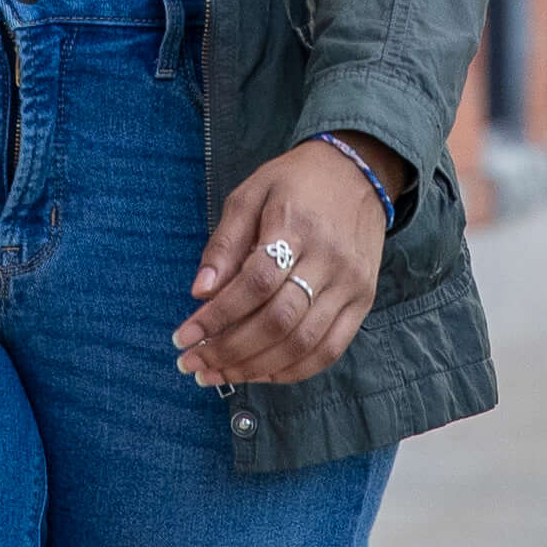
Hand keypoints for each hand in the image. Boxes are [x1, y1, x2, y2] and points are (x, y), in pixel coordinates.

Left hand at [178, 147, 387, 387]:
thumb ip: (225, 243)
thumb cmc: (295, 183)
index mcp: (295, 225)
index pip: (255, 282)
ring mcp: (350, 284)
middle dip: (229, 350)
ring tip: (217, 375)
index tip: (183, 336)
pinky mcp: (364, 301)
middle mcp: (328, 259)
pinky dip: (292, 371)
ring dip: (255, 368)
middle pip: (278, 320)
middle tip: (192, 363)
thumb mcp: (250, 194)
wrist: (359, 172)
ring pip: (303, 342)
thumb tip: (199, 293)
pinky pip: (330, 350)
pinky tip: (260, 373)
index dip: (217, 315)